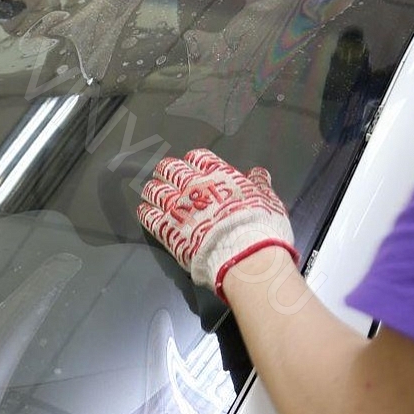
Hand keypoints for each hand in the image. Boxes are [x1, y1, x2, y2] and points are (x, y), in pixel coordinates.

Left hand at [137, 149, 298, 299]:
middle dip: (168, 171)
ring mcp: (178, 208)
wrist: (245, 256)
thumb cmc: (260, 226)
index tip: (192, 165)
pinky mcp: (167, 230)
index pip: (199, 158)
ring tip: (151, 192)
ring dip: (153, 190)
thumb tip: (258, 174)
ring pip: (156, 191)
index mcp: (219, 175)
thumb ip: (259, 185)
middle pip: (172, 170)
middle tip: (166, 175)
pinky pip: (149, 217)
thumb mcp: (268, 200)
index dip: (194, 161)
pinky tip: (145, 212)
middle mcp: (194, 186)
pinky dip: (146, 212)